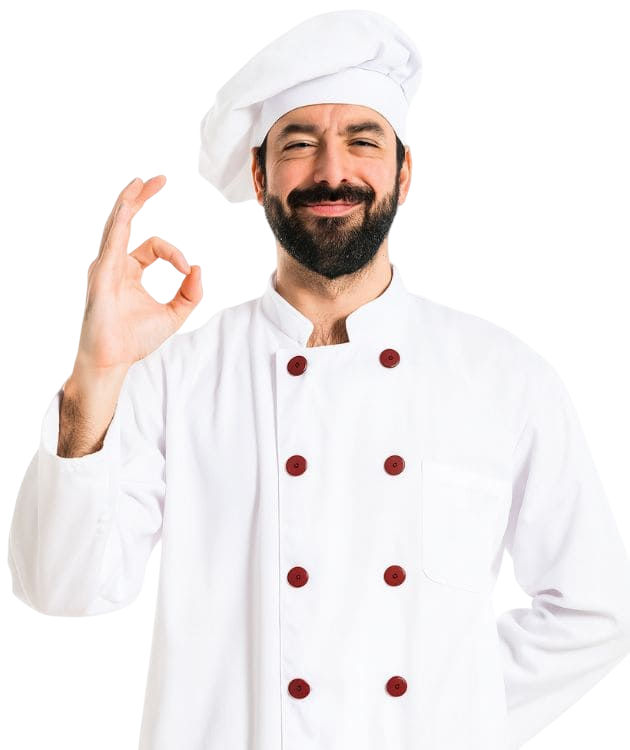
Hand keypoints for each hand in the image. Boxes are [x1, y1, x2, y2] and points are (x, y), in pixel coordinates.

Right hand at [73, 175, 202, 373]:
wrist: (114, 358)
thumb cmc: (136, 339)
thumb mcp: (175, 314)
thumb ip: (190, 293)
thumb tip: (198, 268)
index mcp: (130, 270)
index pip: (154, 246)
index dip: (174, 252)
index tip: (186, 269)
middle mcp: (115, 263)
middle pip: (128, 221)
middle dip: (142, 198)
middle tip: (157, 179)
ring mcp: (105, 265)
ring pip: (116, 223)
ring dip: (129, 200)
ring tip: (140, 181)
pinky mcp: (102, 272)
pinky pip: (112, 239)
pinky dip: (122, 220)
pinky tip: (129, 203)